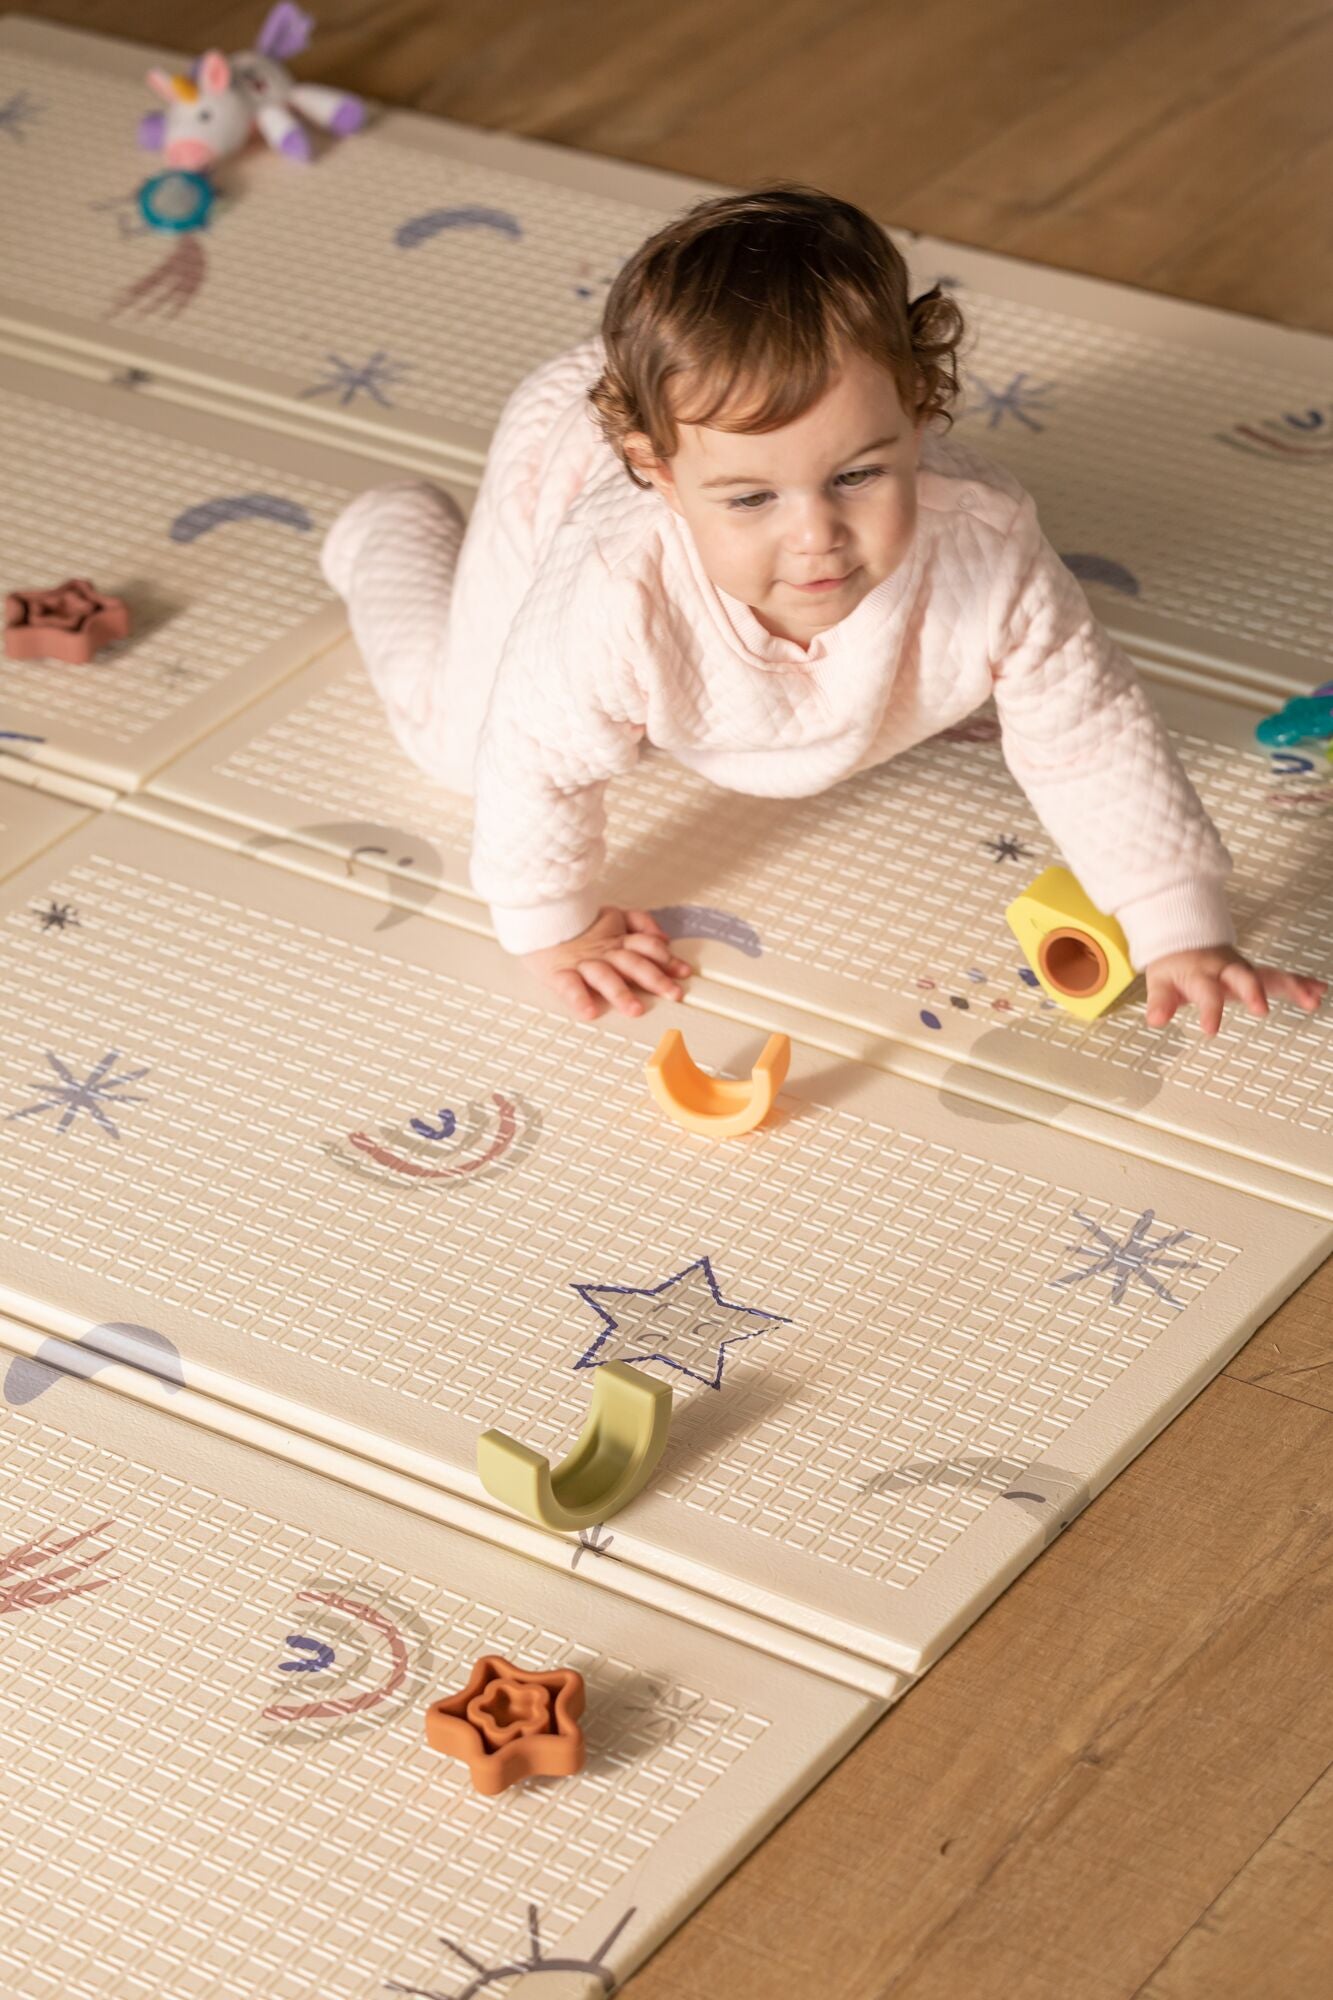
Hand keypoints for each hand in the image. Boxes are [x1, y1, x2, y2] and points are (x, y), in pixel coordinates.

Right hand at [521, 906, 693, 1021]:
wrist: (537, 917)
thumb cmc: (576, 924)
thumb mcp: (612, 916)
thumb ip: (640, 923)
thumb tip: (664, 937)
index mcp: (618, 940)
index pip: (647, 947)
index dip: (667, 958)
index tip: (683, 972)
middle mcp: (604, 952)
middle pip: (633, 963)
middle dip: (655, 978)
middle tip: (672, 993)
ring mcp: (582, 963)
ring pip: (605, 976)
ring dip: (621, 992)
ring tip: (634, 1010)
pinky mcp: (559, 973)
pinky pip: (569, 986)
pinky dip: (579, 999)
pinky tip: (589, 1012)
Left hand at [1144, 945, 1325, 1036]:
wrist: (1184, 937)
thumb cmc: (1175, 964)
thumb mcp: (1160, 981)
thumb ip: (1160, 1001)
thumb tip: (1155, 1019)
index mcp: (1202, 973)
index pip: (1206, 992)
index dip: (1209, 1011)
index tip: (1210, 1030)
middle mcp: (1226, 969)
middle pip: (1243, 977)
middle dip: (1254, 991)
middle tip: (1262, 1008)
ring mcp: (1244, 969)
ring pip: (1270, 975)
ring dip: (1292, 986)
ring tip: (1312, 999)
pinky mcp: (1255, 973)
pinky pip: (1281, 977)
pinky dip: (1300, 983)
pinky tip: (1318, 991)